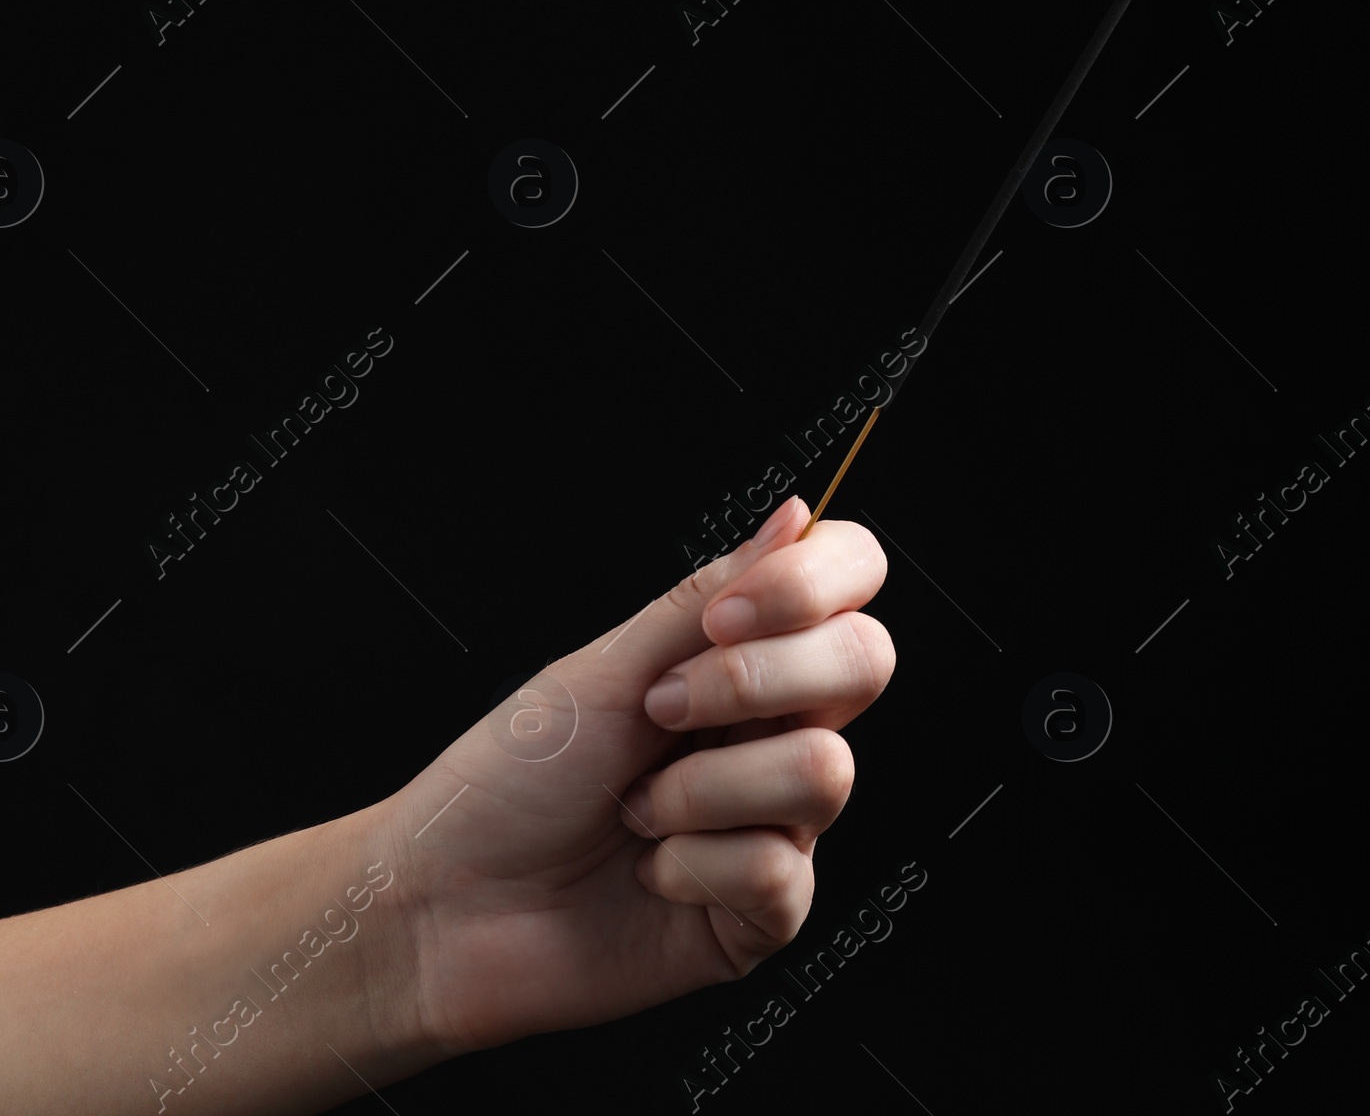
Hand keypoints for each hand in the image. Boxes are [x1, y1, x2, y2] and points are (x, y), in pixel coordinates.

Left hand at [381, 495, 892, 1056]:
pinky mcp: (763, 911)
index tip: (727, 614)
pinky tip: (649, 868)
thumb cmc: (508, 781)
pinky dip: (692, 863)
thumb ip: (710, 595)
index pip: (850, 581)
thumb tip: (796, 515)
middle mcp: (771, 730)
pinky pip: (777, 869)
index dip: (817, 581)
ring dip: (703, 787)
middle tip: (661, 705)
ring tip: (639, 806)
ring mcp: (773, 819)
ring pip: (824, 770)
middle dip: (757, 679)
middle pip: (867, 662)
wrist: (444, 906)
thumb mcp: (607, 667)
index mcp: (740, 655)